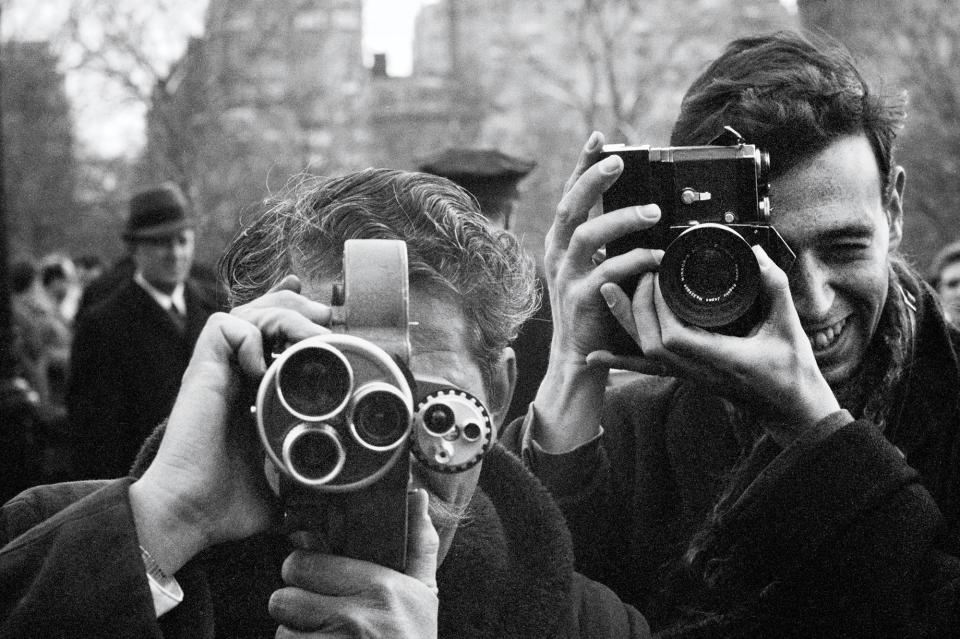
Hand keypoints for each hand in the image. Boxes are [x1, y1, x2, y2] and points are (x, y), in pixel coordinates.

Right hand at [130, 276, 332, 575]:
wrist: (186, 516)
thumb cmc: (223, 507)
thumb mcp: (278, 486)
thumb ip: (302, 480)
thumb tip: (334, 496)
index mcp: (248, 394)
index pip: (270, 340)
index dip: (296, 321)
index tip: (327, 318)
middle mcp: (231, 377)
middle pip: (260, 314)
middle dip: (296, 307)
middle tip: (325, 318)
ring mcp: (215, 374)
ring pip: (245, 313)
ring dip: (283, 315)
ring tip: (310, 336)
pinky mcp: (200, 373)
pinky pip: (222, 328)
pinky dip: (249, 337)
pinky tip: (265, 367)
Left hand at [269, 489, 439, 638]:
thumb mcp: (425, 594)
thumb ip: (419, 543)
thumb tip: (415, 495)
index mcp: (381, 586)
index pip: (304, 563)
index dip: (305, 572)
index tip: (318, 580)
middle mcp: (357, 617)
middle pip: (283, 597)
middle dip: (295, 607)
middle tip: (317, 613)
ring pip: (281, 634)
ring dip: (297, 638)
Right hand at [532, 132, 663, 450]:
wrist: (580, 359)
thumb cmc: (597, 310)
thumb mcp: (599, 268)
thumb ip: (613, 243)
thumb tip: (646, 209)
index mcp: (562, 243)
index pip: (571, 195)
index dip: (583, 165)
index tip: (601, 138)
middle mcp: (557, 255)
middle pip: (570, 207)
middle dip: (592, 179)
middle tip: (619, 160)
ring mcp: (566, 277)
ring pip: (587, 236)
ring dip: (619, 219)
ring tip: (652, 212)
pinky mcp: (580, 300)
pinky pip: (608, 273)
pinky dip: (634, 261)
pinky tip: (657, 257)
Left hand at [590, 246, 839, 445]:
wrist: (792, 411)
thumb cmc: (793, 372)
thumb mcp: (789, 326)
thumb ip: (774, 288)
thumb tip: (755, 254)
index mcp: (722, 359)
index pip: (674, 338)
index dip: (658, 308)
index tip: (658, 276)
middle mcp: (699, 371)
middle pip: (650, 344)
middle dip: (637, 307)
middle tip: (640, 274)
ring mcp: (690, 376)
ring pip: (645, 355)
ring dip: (625, 322)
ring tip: (609, 292)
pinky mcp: (687, 376)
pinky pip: (648, 368)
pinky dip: (621, 358)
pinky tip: (597, 354)